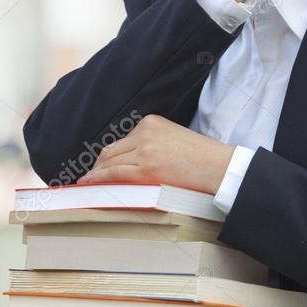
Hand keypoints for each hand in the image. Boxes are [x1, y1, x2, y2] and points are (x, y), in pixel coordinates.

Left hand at [75, 114, 236, 194]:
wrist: (217, 166)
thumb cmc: (201, 157)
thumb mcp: (173, 138)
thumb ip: (152, 143)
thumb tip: (131, 160)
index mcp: (152, 122)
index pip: (122, 140)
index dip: (109, 155)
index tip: (102, 164)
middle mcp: (145, 132)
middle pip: (112, 150)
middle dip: (99, 164)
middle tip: (90, 176)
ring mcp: (144, 150)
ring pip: (110, 162)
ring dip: (97, 174)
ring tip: (88, 183)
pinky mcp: (145, 169)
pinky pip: (114, 174)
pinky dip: (99, 179)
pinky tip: (91, 183)